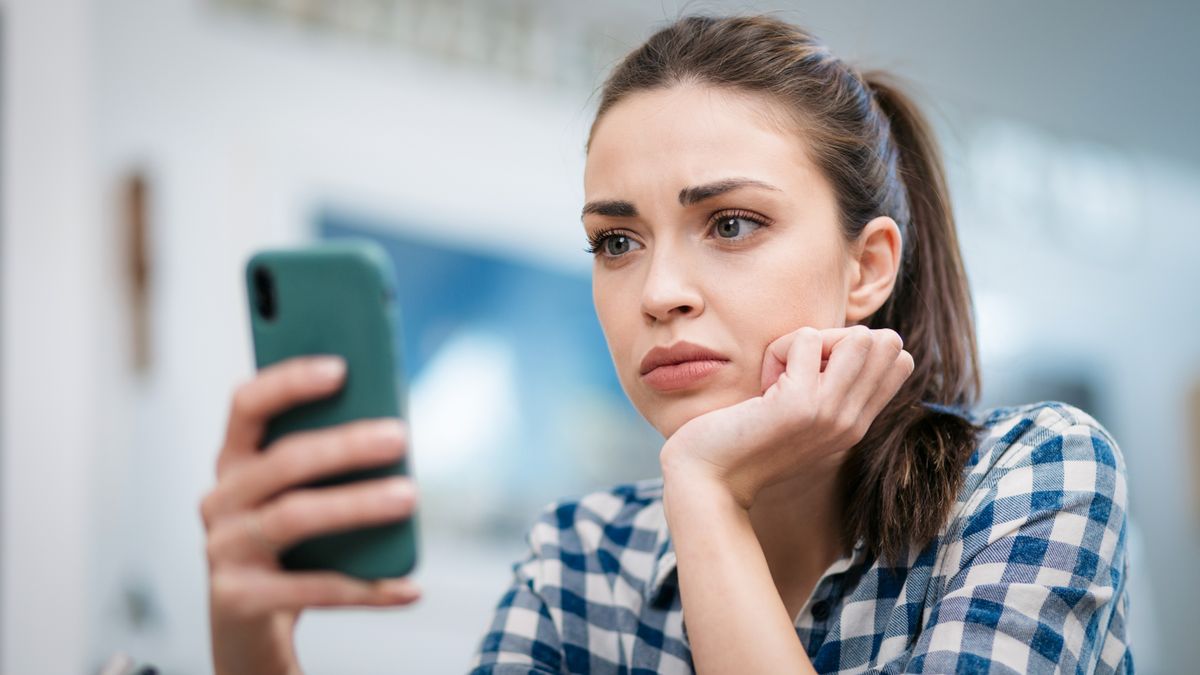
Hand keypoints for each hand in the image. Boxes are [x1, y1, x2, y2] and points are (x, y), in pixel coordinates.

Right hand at [200, 355, 420, 674]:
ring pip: (294, 516)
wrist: (251, 627)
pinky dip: (368, 588)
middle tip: (400, 436)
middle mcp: (219, 501)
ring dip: (357, 504)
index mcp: (235, 463)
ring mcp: (224, 551)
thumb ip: (330, 461)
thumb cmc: (289, 547)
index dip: (289, 382)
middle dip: (344, 445)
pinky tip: (409, 587)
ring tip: (409, 496)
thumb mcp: (302, 496)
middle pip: (283, 462)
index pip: (248, 406)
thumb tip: (391, 429)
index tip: (341, 367)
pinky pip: (314, 589)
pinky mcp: (239, 600)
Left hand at [659, 325, 913, 509]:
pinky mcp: (800, 404)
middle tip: (798, 368)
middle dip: (838, 338)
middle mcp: (852, 422)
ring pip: (859, 337)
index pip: (900, 362)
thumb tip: (846, 339)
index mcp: (856, 426)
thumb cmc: (744, 440)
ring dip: (811, 340)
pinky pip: (805, 337)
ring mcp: (830, 413)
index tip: (815, 372)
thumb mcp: (800, 416)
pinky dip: (778, 348)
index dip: (857, 348)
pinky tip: (762, 386)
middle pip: (887, 343)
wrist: (709, 480)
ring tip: (783, 373)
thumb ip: (828, 389)